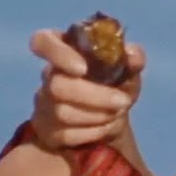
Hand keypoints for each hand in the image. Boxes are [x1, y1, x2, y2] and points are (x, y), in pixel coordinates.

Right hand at [27, 29, 146, 150]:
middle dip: (95, 97)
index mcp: (65, 49)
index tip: (83, 69)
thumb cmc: (116, 83)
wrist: (111, 116)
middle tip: (124, 101)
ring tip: (118, 113)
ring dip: (98, 115)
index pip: (42, 41)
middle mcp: (49, 75)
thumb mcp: (129, 68)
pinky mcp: (47, 130)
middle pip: (57, 86)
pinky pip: (66, 134)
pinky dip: (93, 132)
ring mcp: (44, 104)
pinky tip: (107, 127)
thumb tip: (133, 56)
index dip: (58, 54)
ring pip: (62, 113)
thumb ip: (133, 58)